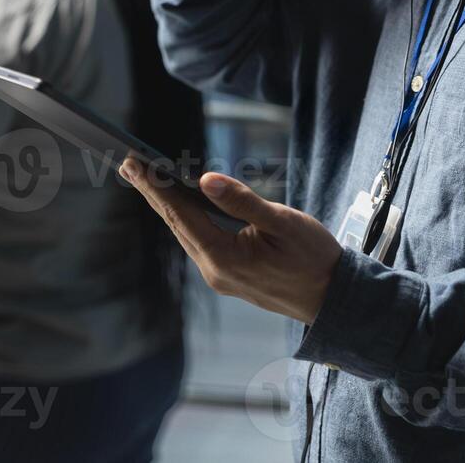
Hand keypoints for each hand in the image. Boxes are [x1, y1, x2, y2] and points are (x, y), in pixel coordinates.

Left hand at [118, 158, 341, 323]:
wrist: (335, 299)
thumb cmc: (314, 259)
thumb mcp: (283, 223)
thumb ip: (242, 202)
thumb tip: (204, 181)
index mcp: (224, 258)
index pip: (180, 215)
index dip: (155, 187)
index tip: (133, 164)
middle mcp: (215, 271)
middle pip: (177, 225)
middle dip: (153, 193)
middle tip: (129, 164)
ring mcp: (221, 276)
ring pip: (187, 234)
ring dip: (168, 206)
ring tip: (148, 180)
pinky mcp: (229, 276)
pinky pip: (200, 242)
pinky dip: (187, 219)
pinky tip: (181, 204)